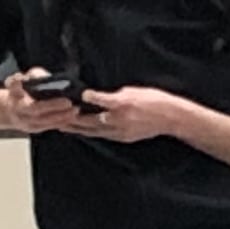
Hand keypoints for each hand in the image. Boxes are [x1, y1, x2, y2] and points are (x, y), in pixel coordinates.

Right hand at [0, 79, 91, 136]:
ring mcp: (24, 121)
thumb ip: (34, 76)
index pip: (14, 88)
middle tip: (68, 102)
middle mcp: (17, 109)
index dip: (16, 84)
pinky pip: (48, 127)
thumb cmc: (24, 90)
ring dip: (61, 116)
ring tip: (75, 110)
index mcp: (14, 95)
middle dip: (52, 106)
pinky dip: (61, 122)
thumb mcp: (27, 79)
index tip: (20, 78)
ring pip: (43, 121)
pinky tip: (73, 117)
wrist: (13, 110)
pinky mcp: (33, 129)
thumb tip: (45, 77)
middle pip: (33, 109)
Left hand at [67, 85, 195, 146]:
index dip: (87, 98)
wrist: (170, 117)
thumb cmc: (154, 100)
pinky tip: (82, 132)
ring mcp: (120, 131)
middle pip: (90, 120)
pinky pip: (102, 135)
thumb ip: (116, 95)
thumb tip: (100, 98)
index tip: (78, 95)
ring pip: (93, 131)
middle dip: (73, 119)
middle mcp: (119, 119)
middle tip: (58, 117)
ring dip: (77, 129)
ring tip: (63, 127)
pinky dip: (91, 133)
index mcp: (123, 104)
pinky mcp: (123, 137)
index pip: (100, 100)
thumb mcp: (134, 90)